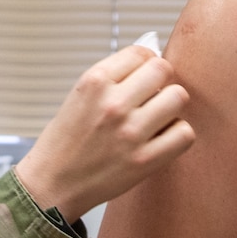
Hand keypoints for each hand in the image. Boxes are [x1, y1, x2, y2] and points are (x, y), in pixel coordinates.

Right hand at [15, 46, 193, 223]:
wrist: (51, 185)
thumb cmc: (65, 141)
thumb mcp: (79, 96)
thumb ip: (113, 77)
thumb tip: (151, 56)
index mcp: (94, 82)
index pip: (141, 52)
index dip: (146, 63)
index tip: (143, 76)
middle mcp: (113, 103)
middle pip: (163, 70)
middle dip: (160, 81)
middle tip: (152, 96)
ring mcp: (131, 132)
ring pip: (178, 98)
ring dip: (170, 106)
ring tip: (156, 118)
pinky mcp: (145, 160)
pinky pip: (184, 133)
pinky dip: (177, 134)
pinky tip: (161, 138)